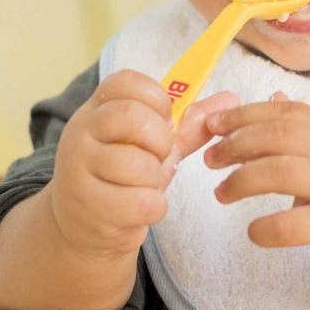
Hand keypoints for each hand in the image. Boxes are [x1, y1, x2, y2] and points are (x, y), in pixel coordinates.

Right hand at [48, 69, 236, 260]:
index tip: (163, 121)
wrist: (84, 228)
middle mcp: (80, 133)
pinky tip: (141, 208)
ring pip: (138, 164)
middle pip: (133, 117)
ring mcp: (78, 168)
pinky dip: (153, 207)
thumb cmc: (122, 179)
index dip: (156, 99)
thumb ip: (189, 123)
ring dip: (155, 180)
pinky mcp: (87, 205)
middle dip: (161, 141)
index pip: (126, 82)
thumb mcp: (151, 146)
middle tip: (158, 157)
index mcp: (96, 110)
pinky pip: (140, 201)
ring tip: (144, 186)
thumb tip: (231, 99)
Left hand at [203, 93, 309, 261]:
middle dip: (235, 145)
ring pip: (280, 173)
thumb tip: (271, 98)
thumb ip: (306, 122)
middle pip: (277, 137)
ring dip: (242, 181)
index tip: (213, 125)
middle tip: (210, 159)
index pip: (282, 112)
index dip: (243, 115)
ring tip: (222, 192)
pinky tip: (253, 231)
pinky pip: (293, 224)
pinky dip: (265, 228)